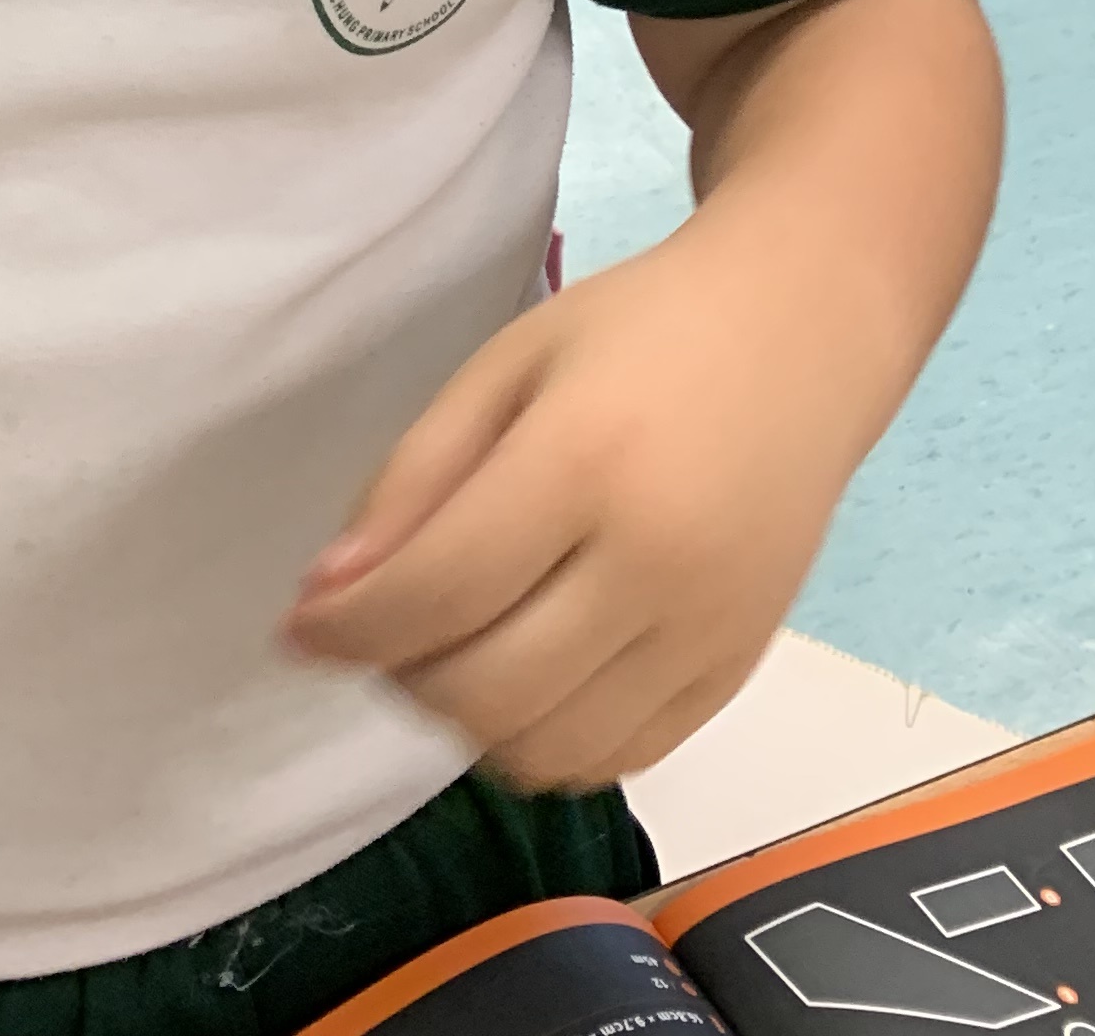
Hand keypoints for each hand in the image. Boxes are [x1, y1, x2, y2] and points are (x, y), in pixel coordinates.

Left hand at [282, 231, 860, 791]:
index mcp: (585, 462)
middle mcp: (655, 564)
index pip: (437, 593)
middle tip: (376, 628)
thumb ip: (414, 477)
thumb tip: (332, 593)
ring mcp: (706, 634)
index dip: (347, 628)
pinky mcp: (735, 673)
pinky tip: (526, 675)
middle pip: (485, 692)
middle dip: (399, 678)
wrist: (798, 337)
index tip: (296, 627)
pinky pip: (616, 761)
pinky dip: (546, 743)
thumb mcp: (506, 363)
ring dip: (466, 723)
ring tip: (447, 648)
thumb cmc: (639, 332)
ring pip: (546, 750)